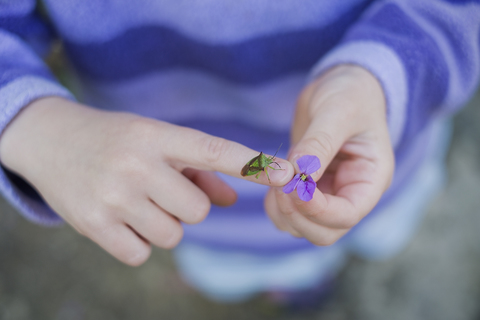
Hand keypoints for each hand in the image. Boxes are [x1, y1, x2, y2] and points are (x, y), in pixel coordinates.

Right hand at [0, 97, 293, 264]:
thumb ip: (199, 170)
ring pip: (174, 234)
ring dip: (164, 224)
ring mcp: (113, 196)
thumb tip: (234, 202)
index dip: (252, 164)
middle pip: (199, 210)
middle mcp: (136, 164)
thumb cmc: (118, 140)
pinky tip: (121, 219)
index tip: (287, 174)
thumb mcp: (156, 141)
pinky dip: (138, 242)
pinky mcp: (93, 225)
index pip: (213, 151)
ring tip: (139, 202)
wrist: (51, 141)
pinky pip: (142, 253)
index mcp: (156, 136)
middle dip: (189, 206)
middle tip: (162, 190)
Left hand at [265, 65, 394, 244]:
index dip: (317, 208)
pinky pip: (290, 214)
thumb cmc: (351, 94)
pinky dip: (277, 207)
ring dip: (284, 212)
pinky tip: (272, 183)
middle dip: (298, 215)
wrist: (342, 86)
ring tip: (275, 180)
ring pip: (304, 228)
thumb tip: (297, 176)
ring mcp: (329, 194)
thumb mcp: (338, 112)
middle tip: (280, 186)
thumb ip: (319, 144)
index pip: (346, 215)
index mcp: (370, 179)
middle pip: (325, 232)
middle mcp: (351, 194)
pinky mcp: (309, 189)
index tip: (293, 185)